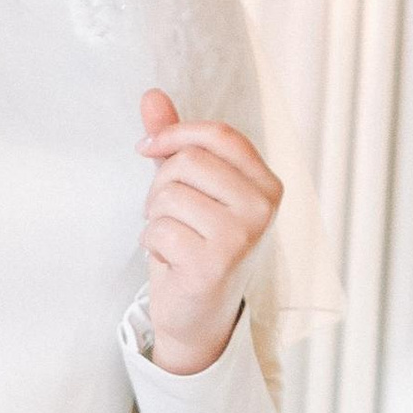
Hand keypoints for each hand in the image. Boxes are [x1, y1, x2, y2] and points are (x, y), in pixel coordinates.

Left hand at [137, 85, 283, 370]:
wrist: (199, 316)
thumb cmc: (196, 246)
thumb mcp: (190, 190)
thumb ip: (175, 144)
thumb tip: (150, 96)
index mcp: (266, 185)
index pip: (220, 135)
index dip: (174, 134)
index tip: (146, 148)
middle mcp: (262, 208)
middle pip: (188, 162)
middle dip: (160, 185)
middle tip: (163, 212)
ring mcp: (242, 236)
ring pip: (168, 195)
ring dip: (153, 217)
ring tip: (169, 238)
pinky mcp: (214, 263)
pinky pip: (159, 230)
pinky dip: (151, 244)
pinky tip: (169, 261)